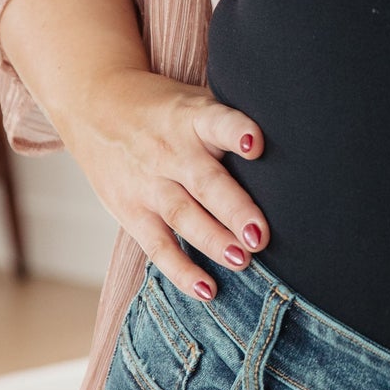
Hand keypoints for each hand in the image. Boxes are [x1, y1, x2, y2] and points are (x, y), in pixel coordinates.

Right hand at [53, 69, 270, 301]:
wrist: (93, 106)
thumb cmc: (165, 110)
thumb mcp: (195, 101)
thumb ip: (232, 121)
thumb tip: (296, 139)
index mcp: (191, 118)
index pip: (216, 122)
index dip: (236, 131)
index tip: (256, 143)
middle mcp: (170, 151)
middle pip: (204, 182)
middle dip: (234, 209)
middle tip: (261, 235)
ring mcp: (149, 184)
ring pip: (183, 216)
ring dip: (214, 242)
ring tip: (244, 261)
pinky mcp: (131, 211)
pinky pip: (158, 245)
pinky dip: (181, 270)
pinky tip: (208, 289)